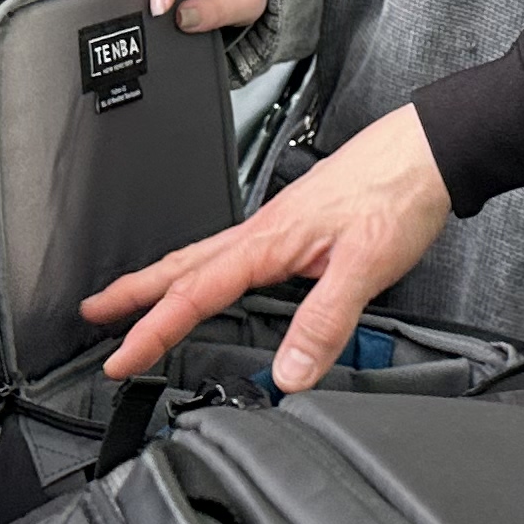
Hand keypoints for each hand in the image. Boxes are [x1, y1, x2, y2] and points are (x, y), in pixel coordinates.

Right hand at [85, 102, 449, 389]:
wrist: (429, 149)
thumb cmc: (398, 192)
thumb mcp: (366, 266)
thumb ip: (323, 322)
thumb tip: (288, 373)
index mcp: (267, 242)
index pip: (194, 294)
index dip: (152, 330)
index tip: (119, 359)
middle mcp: (262, 231)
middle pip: (180, 266)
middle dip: (132, 293)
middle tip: (93, 314)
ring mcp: (275, 226)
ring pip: (202, 256)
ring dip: (162, 280)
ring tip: (134, 299)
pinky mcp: (295, 225)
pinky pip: (231, 253)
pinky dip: (203, 270)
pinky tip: (213, 281)